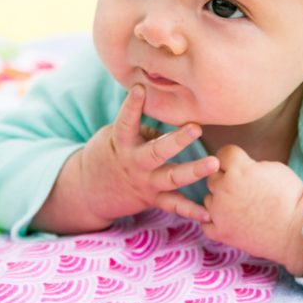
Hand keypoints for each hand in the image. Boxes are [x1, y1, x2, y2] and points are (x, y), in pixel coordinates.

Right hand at [33, 85, 218, 232]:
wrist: (89, 191)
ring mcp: (145, 183)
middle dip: (177, 140)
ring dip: (194, 171)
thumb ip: (142, 127)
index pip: (125, 122)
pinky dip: (191, 211)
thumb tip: (169, 118)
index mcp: (122, 143)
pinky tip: (208, 214)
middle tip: (196, 128)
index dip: (131, 106)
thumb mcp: (115, 135)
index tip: (140, 89)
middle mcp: (135, 163)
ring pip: (172, 178)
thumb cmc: (108, 153)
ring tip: (213, 164)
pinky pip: (174, 206)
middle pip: (157, 152)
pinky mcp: (153, 199)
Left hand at [202, 145, 302, 275]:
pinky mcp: (221, 232)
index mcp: (238, 169)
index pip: (223, 153)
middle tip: (242, 188)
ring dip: (219, 200)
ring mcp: (219, 212)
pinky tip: (229, 220)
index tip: (240, 165)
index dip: (234, 158)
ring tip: (239, 207)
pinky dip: (215, 222)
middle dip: (225, 179)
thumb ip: (250, 165)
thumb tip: (240, 166)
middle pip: (213, 176)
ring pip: (208, 199)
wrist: (298, 230)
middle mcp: (224, 189)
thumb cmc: (290, 197)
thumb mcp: (273, 168)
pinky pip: (205, 223)